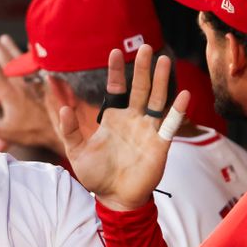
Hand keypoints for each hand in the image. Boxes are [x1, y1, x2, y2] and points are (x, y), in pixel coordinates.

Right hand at [0, 35, 62, 152]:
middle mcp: (20, 83)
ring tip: (4, 38)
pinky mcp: (47, 80)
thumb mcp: (5, 132)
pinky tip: (31, 44)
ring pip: (20, 59)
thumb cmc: (32, 132)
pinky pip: (39, 61)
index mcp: (8, 93)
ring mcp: (34, 80)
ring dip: (11, 47)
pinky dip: (33, 52)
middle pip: (5, 61)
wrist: (60, 129)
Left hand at [55, 45, 188, 210]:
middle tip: (145, 47)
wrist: (113, 199)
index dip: (116, 72)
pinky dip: (177, 110)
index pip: (116, 89)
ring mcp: (147, 131)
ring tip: (164, 61)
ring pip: (157, 100)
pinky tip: (183, 94)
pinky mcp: (159, 145)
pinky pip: (170, 125)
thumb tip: (63, 108)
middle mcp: (132, 120)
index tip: (114, 52)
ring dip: (161, 81)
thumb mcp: (76, 152)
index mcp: (113, 119)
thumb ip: (70, 130)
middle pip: (140, 89)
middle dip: (142, 69)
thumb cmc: (96, 176)